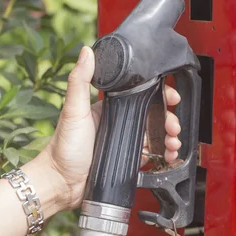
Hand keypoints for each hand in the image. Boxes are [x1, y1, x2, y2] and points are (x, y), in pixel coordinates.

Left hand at [41, 46, 181, 210]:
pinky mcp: (128, 162)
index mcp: (110, 108)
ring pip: (156, 136)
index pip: (141, 96)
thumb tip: (87, 51)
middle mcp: (119, 123)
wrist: (61, 184)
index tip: (172, 96)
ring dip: (170, 137)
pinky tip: (168, 156)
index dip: (160, 95)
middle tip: (173, 126)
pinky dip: (164, 156)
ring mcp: (125, 143)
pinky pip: (152, 156)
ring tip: (173, 142)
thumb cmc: (63, 147)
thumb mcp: (73, 110)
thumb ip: (80, 81)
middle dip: (169, 119)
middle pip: (154, 117)